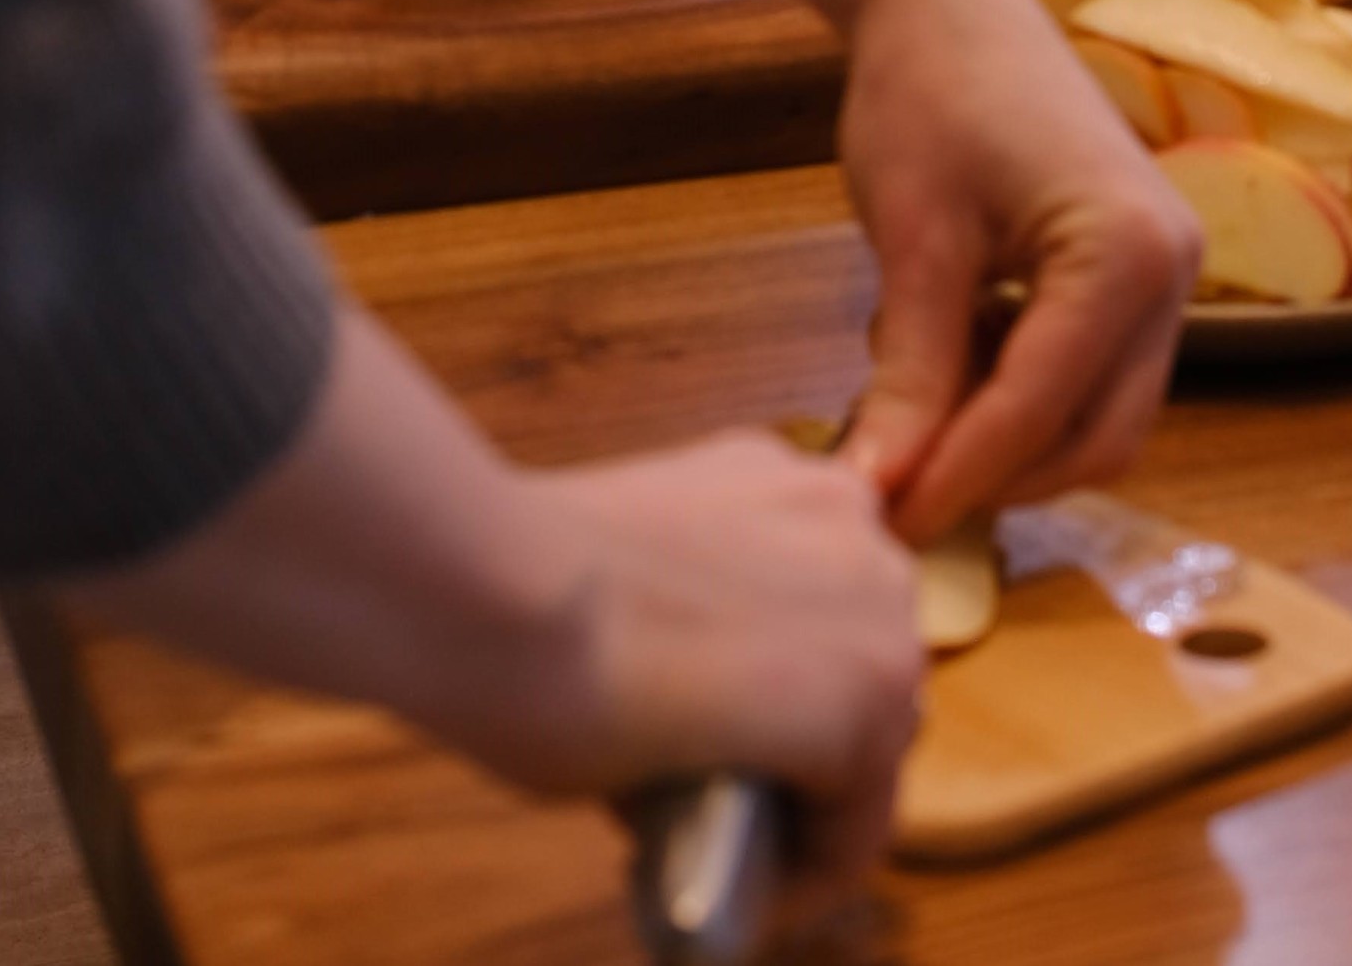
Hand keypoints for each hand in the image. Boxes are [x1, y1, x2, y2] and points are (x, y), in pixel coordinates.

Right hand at [68, 317, 919, 913]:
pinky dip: (807, 870)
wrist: (486, 588)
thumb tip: (526, 579)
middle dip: (775, 751)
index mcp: (771, 474)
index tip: (702, 731)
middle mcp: (842, 522)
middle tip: (667, 786)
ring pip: (859, 755)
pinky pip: (863, 823)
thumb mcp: (568, 544)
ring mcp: (869, 606)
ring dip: (785, 812)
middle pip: (845, 680)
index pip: (815, 594)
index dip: (764, 681)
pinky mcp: (867, 694)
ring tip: (682, 831)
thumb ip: (620, 559)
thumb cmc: (482, 566)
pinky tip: (728, 877)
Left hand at [837, 0, 1200, 543]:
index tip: (880, 524)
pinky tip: (942, 359)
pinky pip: (1089, 373)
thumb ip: (909, 372)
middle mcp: (1175, 274)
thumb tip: (880, 490)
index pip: (1042, 409)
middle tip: (895, 496)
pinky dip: (1019, 394)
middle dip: (998, 478)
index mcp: (1130, 255)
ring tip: (908, 410)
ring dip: (1007, 439)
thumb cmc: (927, 92)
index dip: (957, 477)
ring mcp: (1166, 277)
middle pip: (1099, 438)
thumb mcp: (912, 239)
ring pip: (1098, 417)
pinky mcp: (1137, 275)